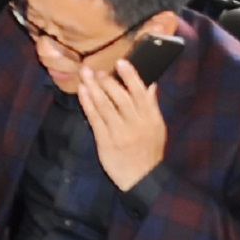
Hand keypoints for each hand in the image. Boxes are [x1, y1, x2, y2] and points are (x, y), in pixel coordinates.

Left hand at [74, 58, 166, 191]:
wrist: (141, 177)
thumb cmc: (149, 150)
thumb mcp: (157, 128)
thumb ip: (152, 105)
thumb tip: (151, 84)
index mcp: (151, 118)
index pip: (140, 93)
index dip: (130, 76)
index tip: (121, 62)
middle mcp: (136, 124)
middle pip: (120, 97)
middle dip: (107, 81)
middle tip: (96, 69)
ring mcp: (120, 133)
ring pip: (105, 105)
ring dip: (93, 88)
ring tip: (85, 74)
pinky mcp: (105, 141)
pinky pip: (95, 118)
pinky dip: (87, 103)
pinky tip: (82, 91)